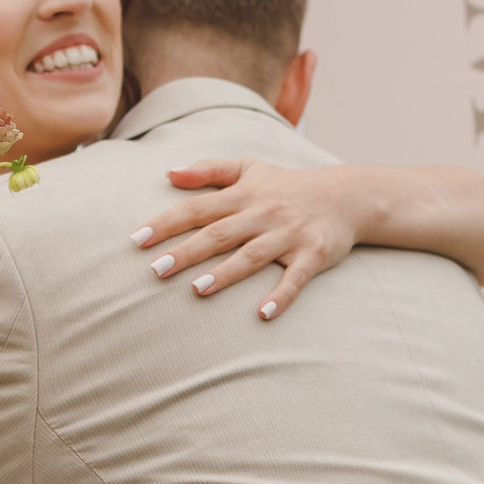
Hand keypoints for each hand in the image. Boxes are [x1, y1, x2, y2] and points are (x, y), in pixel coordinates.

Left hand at [131, 159, 368, 320]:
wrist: (347, 195)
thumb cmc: (288, 186)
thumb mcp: (250, 168)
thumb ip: (209, 170)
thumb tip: (169, 173)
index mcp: (243, 195)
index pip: (197, 209)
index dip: (166, 223)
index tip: (137, 239)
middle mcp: (263, 214)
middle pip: (219, 234)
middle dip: (187, 251)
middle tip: (156, 269)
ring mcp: (289, 235)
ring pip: (252, 255)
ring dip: (226, 273)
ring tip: (198, 289)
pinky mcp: (313, 255)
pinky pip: (296, 278)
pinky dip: (281, 296)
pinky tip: (262, 314)